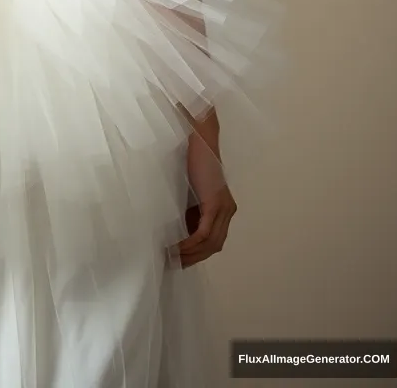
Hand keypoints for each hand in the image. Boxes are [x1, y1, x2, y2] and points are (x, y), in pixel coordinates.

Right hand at [174, 123, 236, 265]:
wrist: (198, 134)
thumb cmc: (190, 155)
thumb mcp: (187, 186)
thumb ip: (185, 203)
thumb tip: (169, 223)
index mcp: (222, 207)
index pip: (212, 240)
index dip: (196, 253)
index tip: (177, 259)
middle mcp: (227, 210)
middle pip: (213, 246)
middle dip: (193, 258)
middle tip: (171, 264)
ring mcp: (223, 207)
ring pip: (210, 243)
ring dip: (191, 254)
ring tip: (171, 258)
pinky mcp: (215, 202)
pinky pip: (204, 233)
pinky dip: (190, 244)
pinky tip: (176, 247)